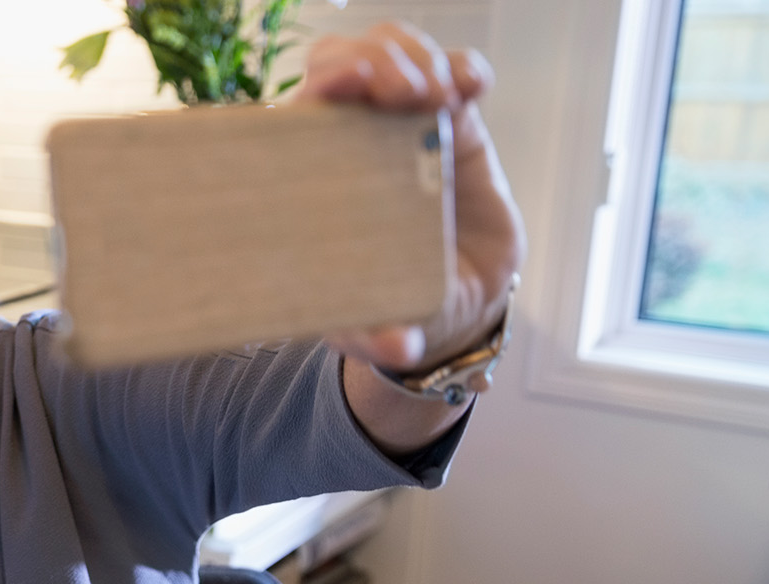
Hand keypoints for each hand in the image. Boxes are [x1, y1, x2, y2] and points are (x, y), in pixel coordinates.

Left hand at [296, 22, 526, 372]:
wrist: (449, 305)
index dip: (317, 87)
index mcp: (310, 178)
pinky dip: (462, 67)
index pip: (298, 112)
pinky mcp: (451, 121)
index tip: (341, 88)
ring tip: (438, 94)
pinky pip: (453, 71)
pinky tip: (471, 88)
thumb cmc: (390, 309)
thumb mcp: (378, 328)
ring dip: (413, 55)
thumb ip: (379, 336)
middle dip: (370, 59)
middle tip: (405, 91)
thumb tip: (397, 347)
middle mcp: (347, 140)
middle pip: (340, 61)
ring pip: (392, 50)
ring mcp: (398, 123)